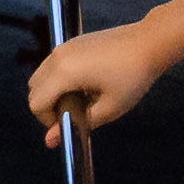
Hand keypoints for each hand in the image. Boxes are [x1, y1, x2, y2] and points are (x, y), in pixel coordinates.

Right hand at [26, 25, 161, 137]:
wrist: (150, 42)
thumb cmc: (132, 77)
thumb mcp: (108, 108)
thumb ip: (75, 124)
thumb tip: (50, 141)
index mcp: (64, 73)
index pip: (36, 103)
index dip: (48, 121)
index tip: (70, 123)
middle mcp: (57, 57)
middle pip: (34, 89)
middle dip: (47, 106)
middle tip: (74, 114)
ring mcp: (64, 47)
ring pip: (41, 76)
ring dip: (52, 92)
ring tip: (81, 99)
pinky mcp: (72, 43)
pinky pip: (53, 65)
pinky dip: (58, 79)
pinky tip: (85, 84)